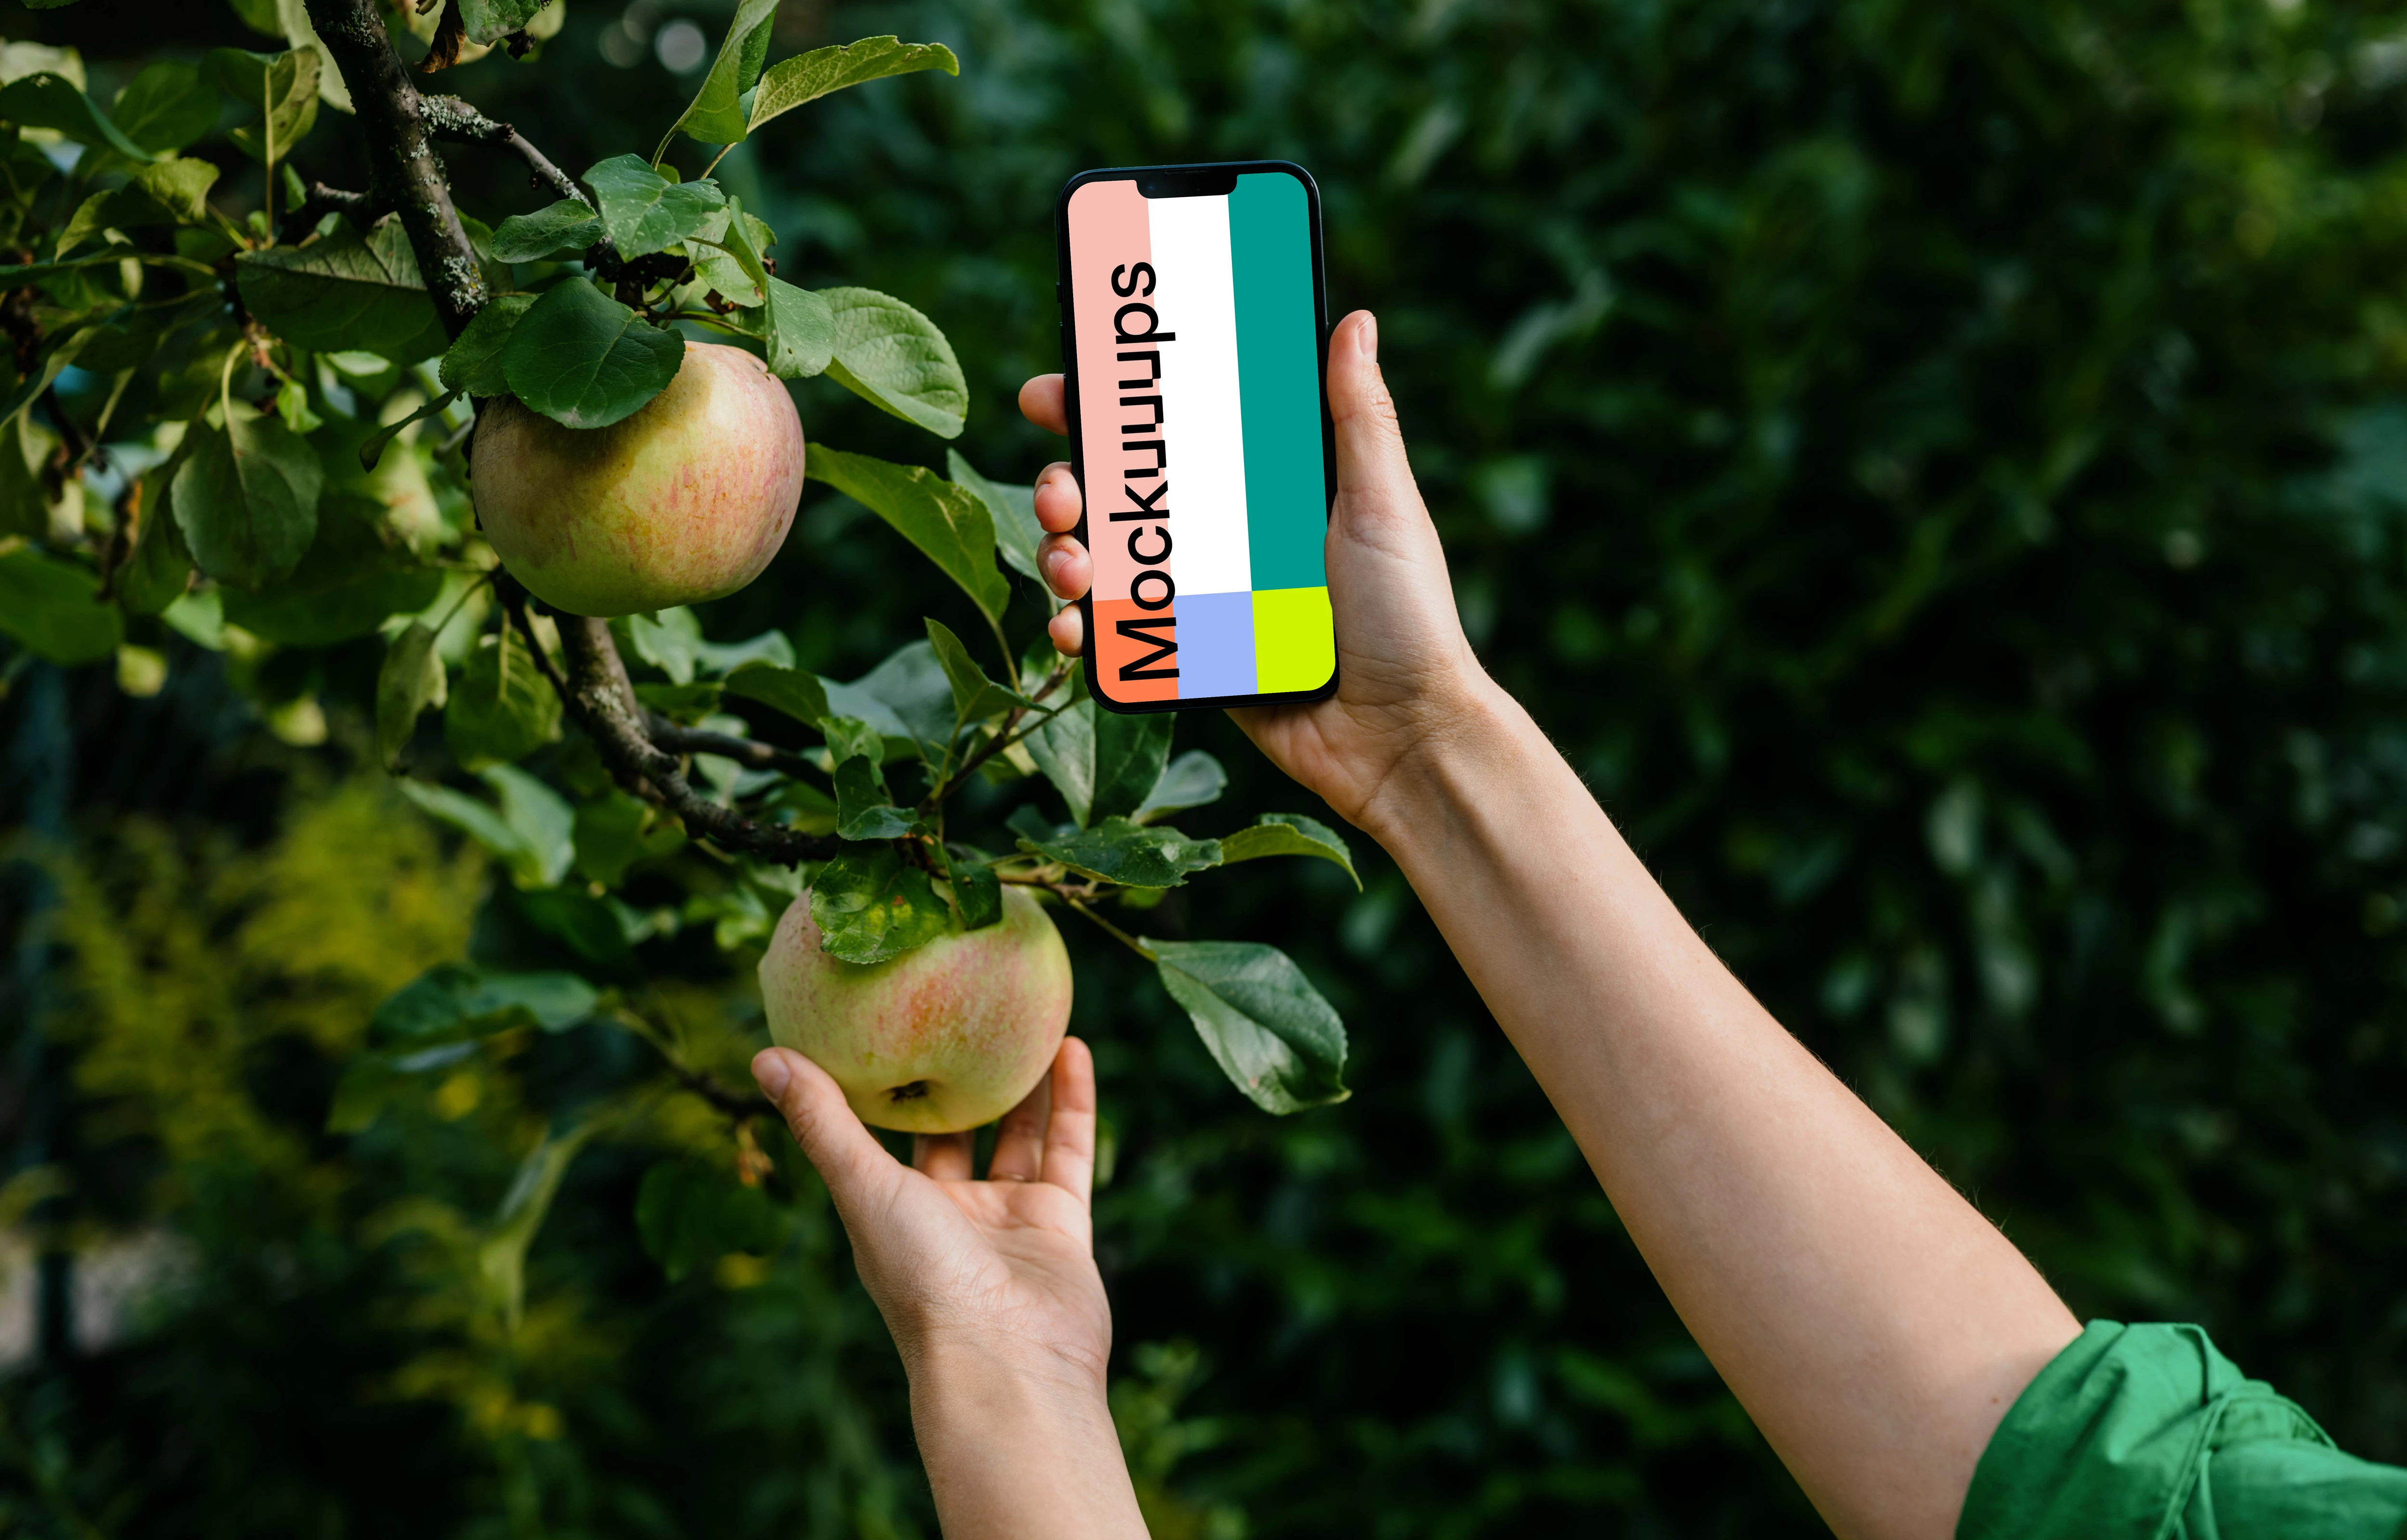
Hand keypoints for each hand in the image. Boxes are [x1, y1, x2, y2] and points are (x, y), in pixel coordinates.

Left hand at [750, 1036, 1109, 1388]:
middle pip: (956, 1133)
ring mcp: (1008, 1219)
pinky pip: (1067, 1148)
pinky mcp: (1060, 1222)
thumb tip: (764, 1056)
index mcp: (893, 1211)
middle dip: (958, 1078)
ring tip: (1024, 1015)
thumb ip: (823, 1122)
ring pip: (1017, 1135)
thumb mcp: (864, 1189)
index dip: (886, 1084)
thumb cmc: (921, 1281)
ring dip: (1022, 1080)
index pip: (885, 1137)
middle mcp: (949, 1214)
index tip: (885, 1021)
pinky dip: (1071, 1100)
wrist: (1007, 1361)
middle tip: (961, 1008)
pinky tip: (1071, 1045)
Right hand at [1018, 308, 1493, 833]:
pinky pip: (1117, 637)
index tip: (1062, 389)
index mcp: (1267, 489)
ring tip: (1069, 561)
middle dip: (1069, 482)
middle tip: (1061, 488)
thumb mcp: (1384, 505)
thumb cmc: (1409, 619)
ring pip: (1104, 563)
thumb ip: (1360, 417)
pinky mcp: (1190, 661)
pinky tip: (1070, 626)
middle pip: (1120, 495)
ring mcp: (1202, 601)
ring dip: (1064, 552)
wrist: (1404, 737)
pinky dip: (1080, 628)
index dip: (1112, 407)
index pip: (1177, 433)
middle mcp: (1227, 539)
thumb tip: (1357, 321)